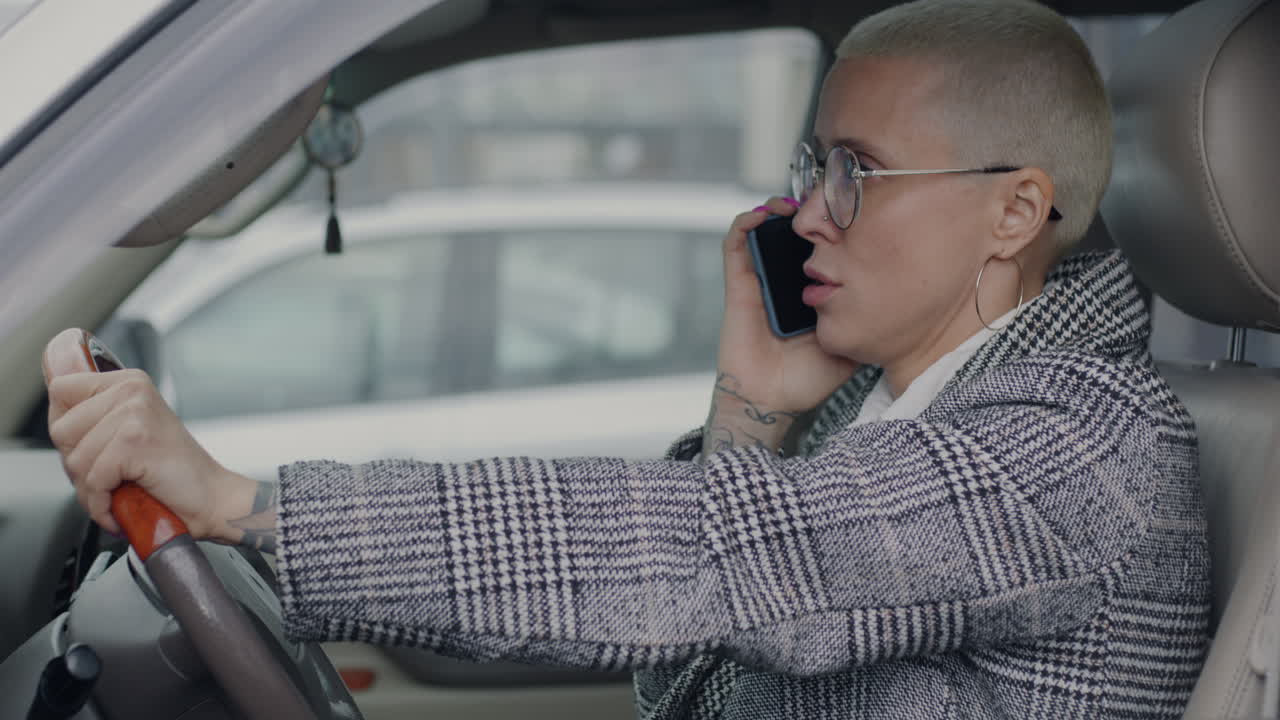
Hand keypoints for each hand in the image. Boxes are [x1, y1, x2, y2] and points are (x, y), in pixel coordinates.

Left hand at [43, 328, 249, 541]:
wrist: (212, 498)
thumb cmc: (172, 472)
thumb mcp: (130, 431)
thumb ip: (94, 416)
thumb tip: (53, 408)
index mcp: (128, 382)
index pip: (60, 390)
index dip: (67, 428)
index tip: (94, 447)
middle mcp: (131, 390)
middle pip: (60, 429)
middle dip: (78, 464)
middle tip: (112, 474)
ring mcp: (134, 414)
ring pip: (75, 460)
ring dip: (92, 490)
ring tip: (120, 491)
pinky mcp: (134, 442)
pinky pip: (92, 480)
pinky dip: (103, 504)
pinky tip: (122, 504)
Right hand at [716, 198, 856, 415]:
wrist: (770, 401)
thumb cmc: (804, 380)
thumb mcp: (850, 349)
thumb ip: (867, 327)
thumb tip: (899, 307)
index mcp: (808, 293)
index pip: (817, 250)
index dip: (828, 228)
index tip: (848, 212)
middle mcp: (784, 283)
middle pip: (791, 235)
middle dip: (804, 211)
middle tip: (820, 200)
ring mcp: (760, 282)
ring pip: (761, 231)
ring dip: (773, 209)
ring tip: (792, 203)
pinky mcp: (739, 285)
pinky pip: (734, 246)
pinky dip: (745, 224)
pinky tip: (761, 217)